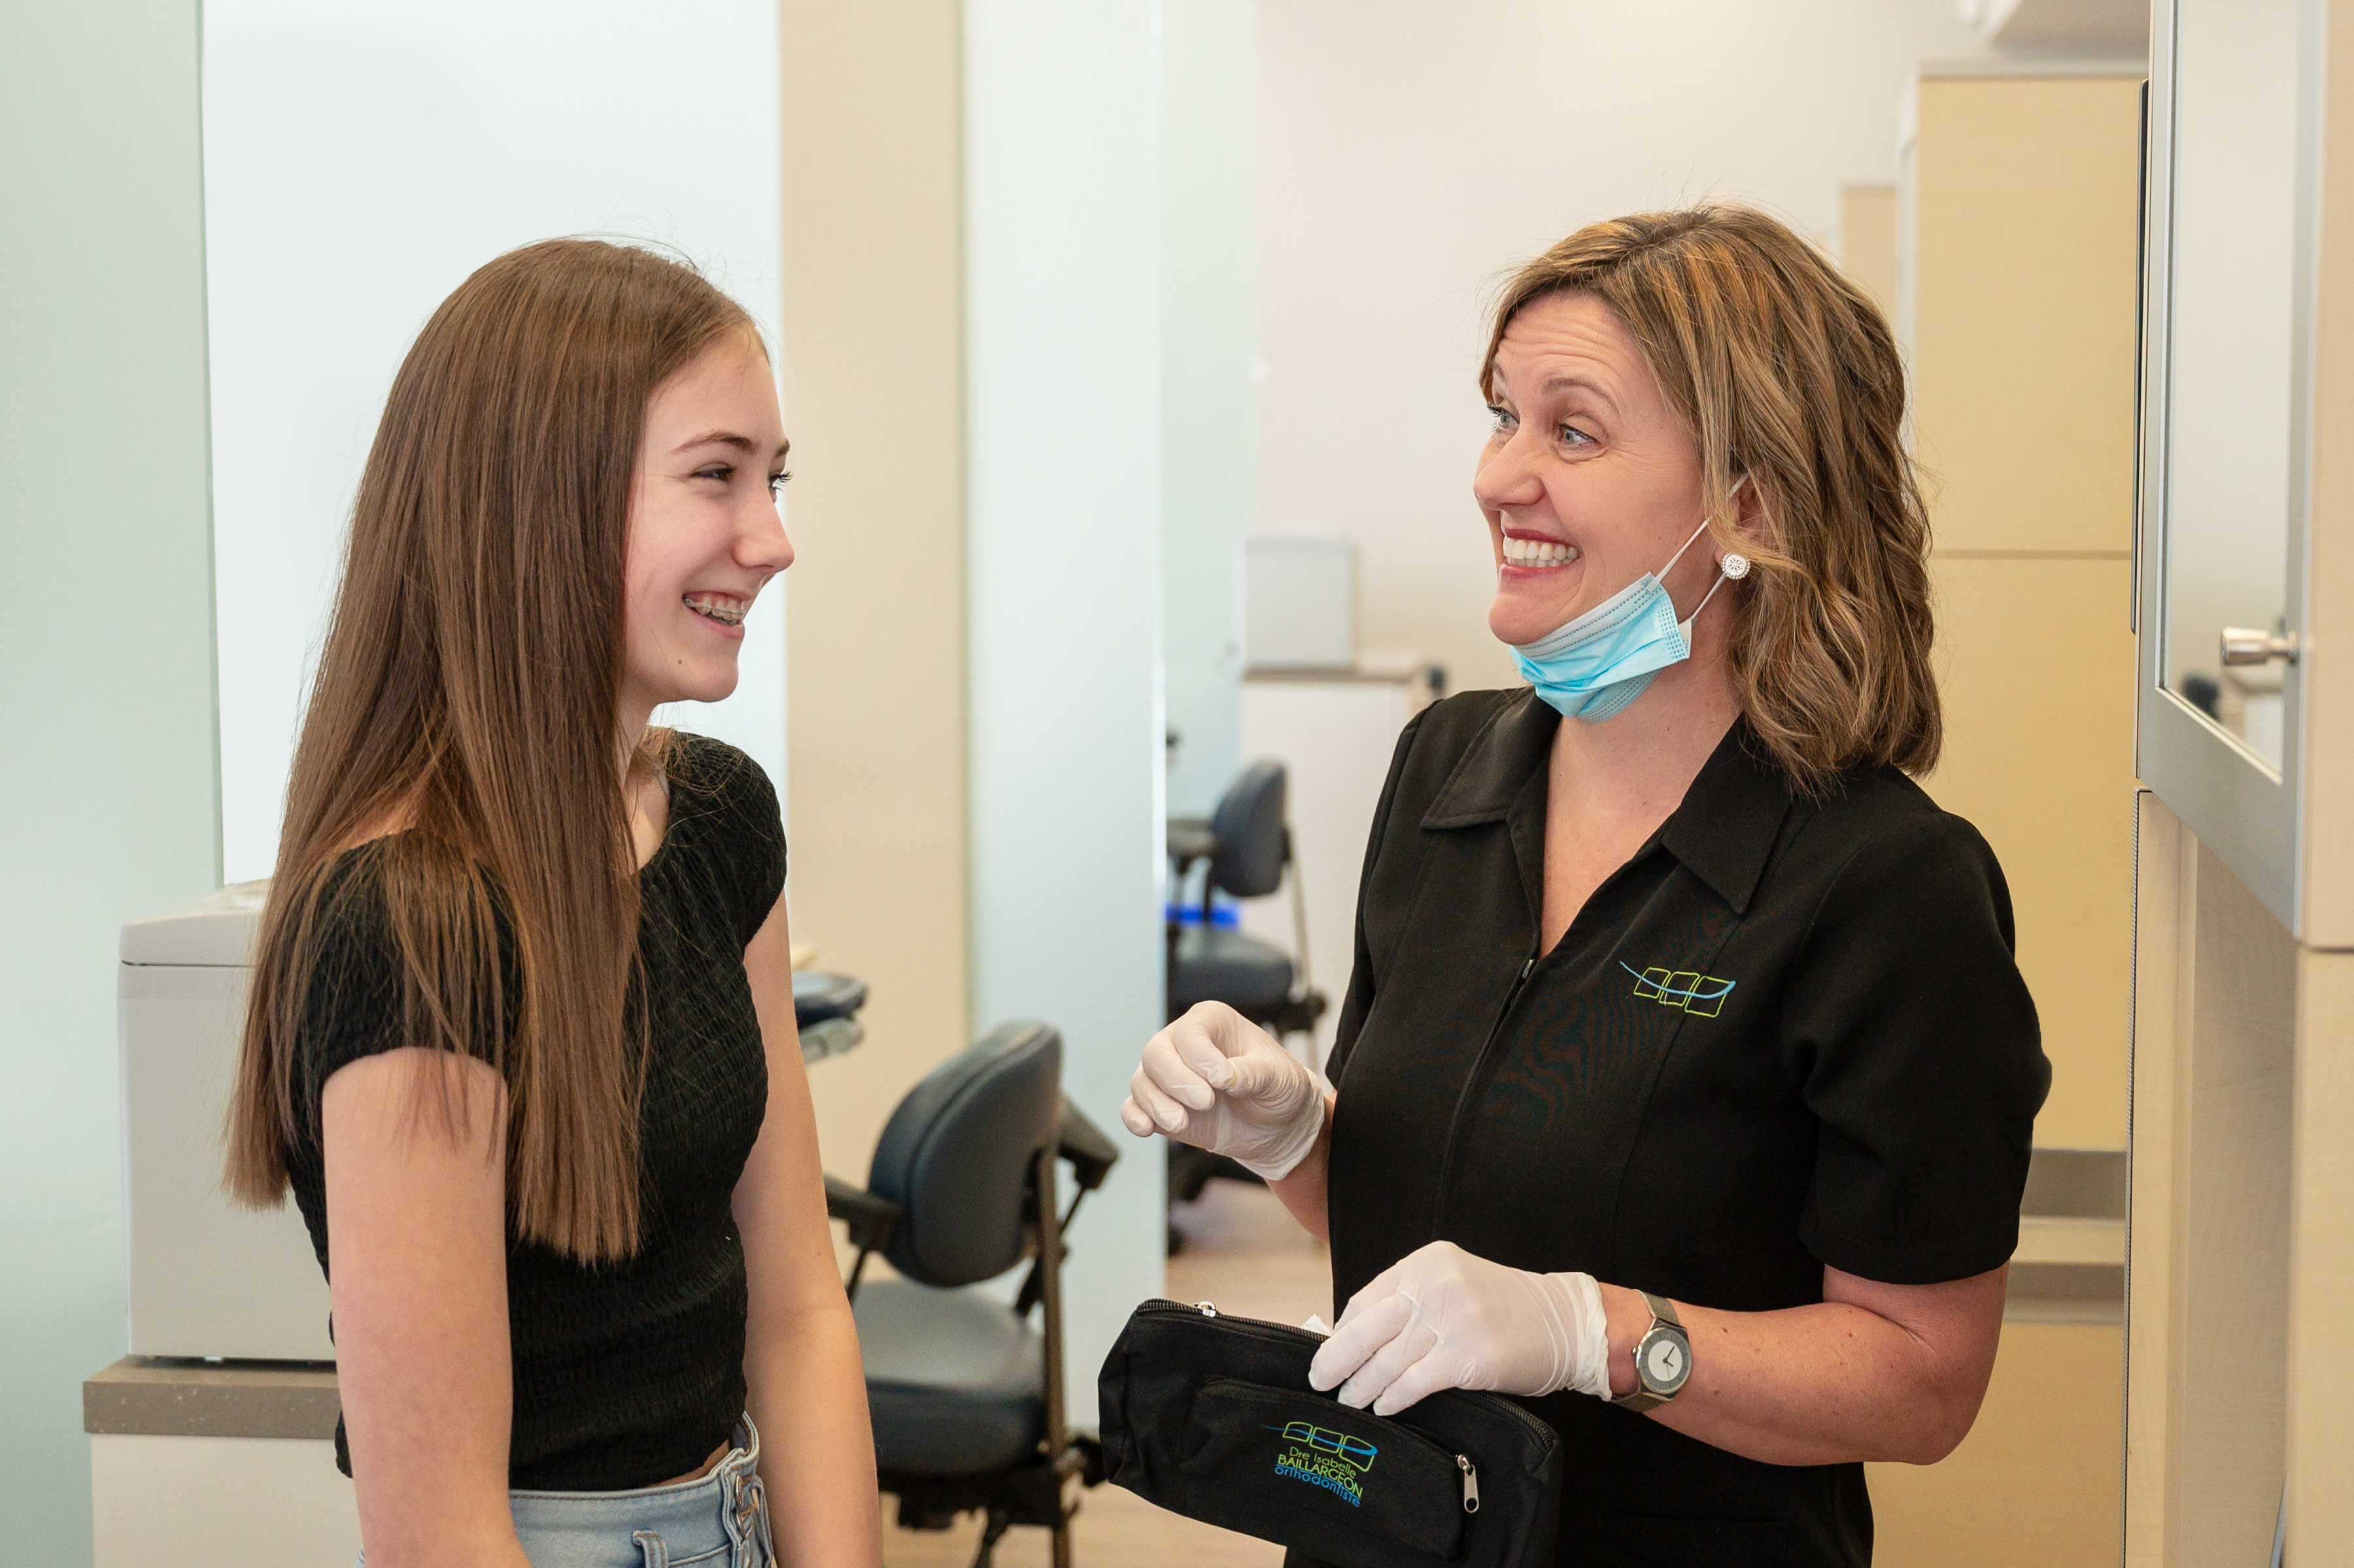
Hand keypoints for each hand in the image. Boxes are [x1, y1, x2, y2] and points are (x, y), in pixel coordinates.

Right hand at [1119, 1002, 1324, 1180]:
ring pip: (1142, 1081)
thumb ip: (1251, 1073)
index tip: (1222, 1081)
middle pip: (1156, 1053)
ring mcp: (1169, 1076)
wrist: (1277, 1125)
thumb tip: (1224, 1077)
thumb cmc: (1278, 1088)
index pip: (1190, 1031)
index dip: (1200, 1056)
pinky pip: (1133, 1108)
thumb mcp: (1277, 1076)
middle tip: (1205, 1102)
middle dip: (1176, 1080)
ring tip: (1182, 1122)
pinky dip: (1135, 1117)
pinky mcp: (1162, 1106)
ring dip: (1157, 1103)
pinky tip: (1147, 1129)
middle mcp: (1183, 1044)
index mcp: (1212, 1022)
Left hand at [1307, 1241, 1610, 1415]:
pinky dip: (1393, 1398)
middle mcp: (1435, 1286)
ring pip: (1388, 1360)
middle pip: (1367, 1329)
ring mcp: (1453, 1320)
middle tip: (1319, 1380)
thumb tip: (1357, 1339)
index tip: (1328, 1351)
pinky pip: (1415, 1382)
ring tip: (1350, 1400)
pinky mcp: (1469, 1356)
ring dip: (1362, 1385)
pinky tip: (1383, 1407)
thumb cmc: (1506, 1310)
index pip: (1366, 1299)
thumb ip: (1412, 1303)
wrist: (1566, 1323)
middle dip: (1337, 1360)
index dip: (1342, 1331)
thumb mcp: (1454, 1286)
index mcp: (1426, 1264)